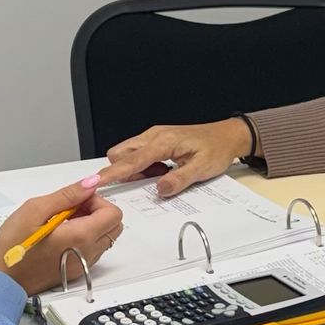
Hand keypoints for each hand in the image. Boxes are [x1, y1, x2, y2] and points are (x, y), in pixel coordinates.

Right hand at [0, 182, 123, 294]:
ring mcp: (83, 265)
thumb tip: (90, 183)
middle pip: (114, 226)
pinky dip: (85, 239)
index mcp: (80, 237)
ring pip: (105, 239)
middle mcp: (87, 253)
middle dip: (98, 212)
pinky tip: (60, 235)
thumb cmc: (13, 247)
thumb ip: (68, 195)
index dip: (97, 201)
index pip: (113, 213)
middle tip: (71, 209)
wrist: (2, 281)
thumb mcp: (35, 210)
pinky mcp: (75, 271)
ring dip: (92, 225)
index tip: (77, 200)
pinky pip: (93, 250)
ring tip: (62, 222)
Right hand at [98, 118, 253, 196]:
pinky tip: (162, 169)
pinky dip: (143, 165)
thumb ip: (179, 180)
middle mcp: (154, 135)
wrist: (227, 136)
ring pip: (127, 153)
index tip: (97, 182)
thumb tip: (160, 189)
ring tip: (160, 174)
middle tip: (148, 181)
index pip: (131, 159)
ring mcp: (154, 136)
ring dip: (135, 168)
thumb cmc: (216, 148)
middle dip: (124, 171)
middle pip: (120, 153)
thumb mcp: (202, 169)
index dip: (113, 173)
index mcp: (164, 141)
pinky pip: (138, 153)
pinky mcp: (157, 140)